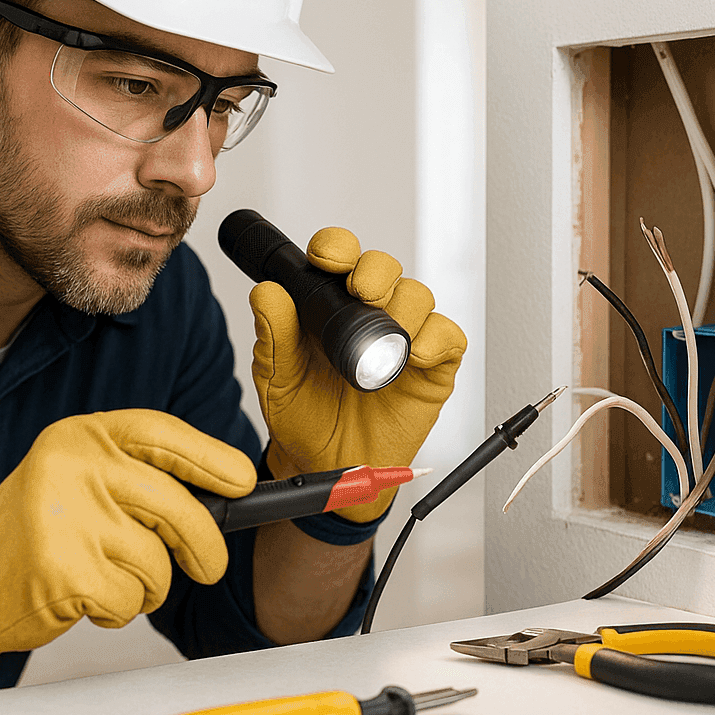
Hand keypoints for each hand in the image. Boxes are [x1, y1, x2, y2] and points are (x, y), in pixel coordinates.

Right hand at [0, 410, 255, 676]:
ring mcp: (65, 517)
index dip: (210, 457)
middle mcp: (71, 466)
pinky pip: (131, 596)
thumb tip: (222, 489)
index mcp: (79, 436)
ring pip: (157, 559)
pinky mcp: (63, 569)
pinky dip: (121, 608)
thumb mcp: (79, 479)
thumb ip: (138, 475)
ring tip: (110, 577)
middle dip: (203, 543)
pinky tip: (88, 597)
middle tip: (208, 564)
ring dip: (149, 583)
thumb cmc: (34, 532)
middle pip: (174, 504)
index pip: (161, 434)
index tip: (241, 480)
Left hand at [250, 227, 466, 521]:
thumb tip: (266, 293)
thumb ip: (273, 336)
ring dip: (405, 306)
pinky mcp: (432, 369)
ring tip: (385, 334)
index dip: (337, 248)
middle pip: (385, 268)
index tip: (325, 258)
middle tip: (360, 291)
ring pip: (418, 297)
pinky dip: (435, 339)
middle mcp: (369, 315)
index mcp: (329, 306)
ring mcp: (403, 340)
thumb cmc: (305, 417)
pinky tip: (414, 354)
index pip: (340, 259)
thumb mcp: (277, 379)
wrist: (329, 466)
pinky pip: (447, 339)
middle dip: (376, 271)